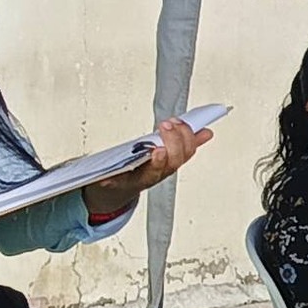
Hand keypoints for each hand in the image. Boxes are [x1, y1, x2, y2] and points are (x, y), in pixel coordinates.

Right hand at [82, 118, 213, 215]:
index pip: (153, 173)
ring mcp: (167, 167)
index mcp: (140, 181)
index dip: (158, 162)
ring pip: (183, 155)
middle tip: (165, 125)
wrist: (121, 186)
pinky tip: (205, 131)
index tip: (158, 150)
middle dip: (172, 141)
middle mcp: (157, 174)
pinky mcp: (173, 159)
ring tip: (178, 121)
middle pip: (173, 160)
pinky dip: (196, 139)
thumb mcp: (106, 181)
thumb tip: (103, 181)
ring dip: (184, 137)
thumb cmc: (115, 180)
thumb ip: (106, 180)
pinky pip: (188, 150)